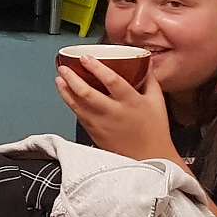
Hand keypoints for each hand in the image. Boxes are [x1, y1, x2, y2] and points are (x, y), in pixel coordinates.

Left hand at [55, 57, 177, 165]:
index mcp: (131, 102)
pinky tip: (66, 94)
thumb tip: (145, 61)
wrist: (149, 159)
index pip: (112, 81)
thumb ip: (149, 79)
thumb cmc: (155, 130)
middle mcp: (113, 113)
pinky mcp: (94, 132)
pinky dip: (70, 103)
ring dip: (65, 90)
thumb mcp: (157, 101)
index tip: (85, 57)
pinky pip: (78, 115)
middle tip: (64, 67)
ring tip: (59, 78)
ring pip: (77, 105)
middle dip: (72, 78)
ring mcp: (101, 124)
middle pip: (87, 93)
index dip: (97, 68)